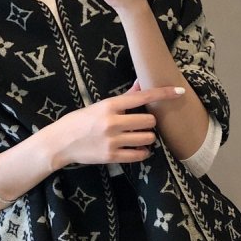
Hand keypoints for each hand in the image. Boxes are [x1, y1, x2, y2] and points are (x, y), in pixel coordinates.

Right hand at [48, 82, 183, 168]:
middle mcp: (113, 122)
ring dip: (148, 138)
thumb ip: (124, 97)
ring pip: (147, 138)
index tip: (179, 92)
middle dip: (149, 123)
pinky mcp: (111, 156)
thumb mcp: (100, 105)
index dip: (163, 94)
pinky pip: (139, 155)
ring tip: (140, 137)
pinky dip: (143, 152)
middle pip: (149, 121)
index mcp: (110, 105)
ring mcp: (112, 141)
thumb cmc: (80, 121)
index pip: (143, 97)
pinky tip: (139, 150)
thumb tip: (141, 83)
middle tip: (142, 125)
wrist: (60, 142)